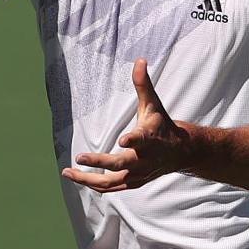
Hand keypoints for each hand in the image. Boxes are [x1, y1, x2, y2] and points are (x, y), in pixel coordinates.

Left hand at [65, 60, 192, 192]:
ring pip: (112, 182)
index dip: (132, 141)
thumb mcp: (153, 104)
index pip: (141, 139)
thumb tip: (140, 60)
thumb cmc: (162, 124)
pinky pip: (112, 188)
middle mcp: (144, 159)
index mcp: (150, 138)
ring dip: (88, 179)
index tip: (122, 140)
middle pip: (120, 164)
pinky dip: (95, 185)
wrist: (181, 152)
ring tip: (67, 172)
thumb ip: (143, 84)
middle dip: (99, 162)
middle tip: (79, 157)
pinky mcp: (134, 183)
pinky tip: (78, 178)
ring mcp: (139, 174)